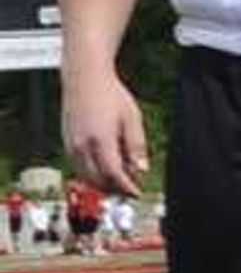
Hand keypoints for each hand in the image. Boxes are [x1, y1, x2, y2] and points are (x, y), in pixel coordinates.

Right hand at [64, 72, 146, 192]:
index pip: (113, 174)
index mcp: (100, 139)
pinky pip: (77, 167)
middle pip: (98, 180)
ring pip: (85, 176)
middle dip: (115, 189)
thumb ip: (137, 145)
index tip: (136, 192)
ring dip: (102, 184)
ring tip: (119, 182)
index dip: (126, 187)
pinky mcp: (66, 143)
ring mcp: (71, 145)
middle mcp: (82, 145)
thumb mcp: (132, 118)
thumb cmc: (110, 95)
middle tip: (130, 190)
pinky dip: (91, 175)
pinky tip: (104, 172)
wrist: (85, 80)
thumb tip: (142, 169)